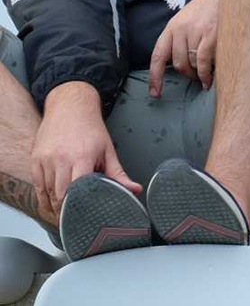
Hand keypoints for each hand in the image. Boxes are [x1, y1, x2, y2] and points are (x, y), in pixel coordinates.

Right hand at [32, 82, 138, 218]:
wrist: (70, 107)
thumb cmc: (91, 129)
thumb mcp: (108, 150)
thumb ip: (119, 174)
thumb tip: (135, 190)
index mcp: (82, 157)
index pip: (78, 188)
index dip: (81, 205)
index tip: (86, 216)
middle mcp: (61, 159)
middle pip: (61, 194)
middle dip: (68, 210)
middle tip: (76, 220)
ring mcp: (46, 159)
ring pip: (48, 192)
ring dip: (55, 205)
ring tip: (65, 214)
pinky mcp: (36, 160)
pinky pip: (37, 186)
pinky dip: (44, 198)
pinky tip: (51, 205)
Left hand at [149, 0, 219, 95]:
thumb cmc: (212, 6)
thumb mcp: (190, 19)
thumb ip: (183, 37)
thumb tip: (182, 62)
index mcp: (172, 27)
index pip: (158, 55)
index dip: (155, 77)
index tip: (155, 93)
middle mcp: (180, 29)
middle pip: (177, 63)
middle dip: (187, 75)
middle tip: (196, 78)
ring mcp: (195, 32)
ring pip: (191, 63)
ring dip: (198, 75)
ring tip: (206, 77)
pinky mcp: (210, 34)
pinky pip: (202, 62)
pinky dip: (205, 74)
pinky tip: (209, 80)